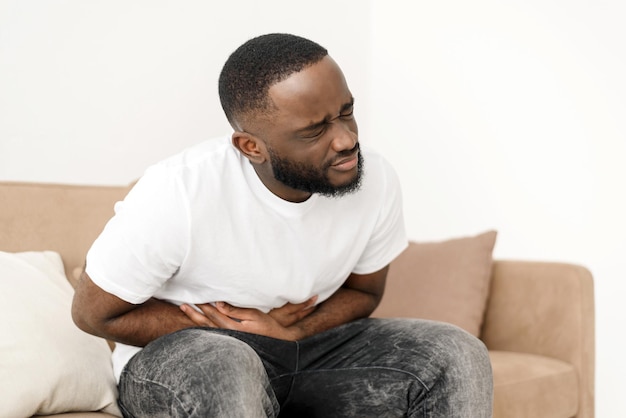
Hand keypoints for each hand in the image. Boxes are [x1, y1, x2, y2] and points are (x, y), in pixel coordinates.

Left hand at [179, 297, 316, 339]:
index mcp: (232, 328)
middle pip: (207, 323)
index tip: (194, 298)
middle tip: (183, 305)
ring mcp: (228, 338)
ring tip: (185, 310)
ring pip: (208, 328)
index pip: (214, 315)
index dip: (204, 306)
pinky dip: (204, 326)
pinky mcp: (230, 339)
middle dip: (194, 313)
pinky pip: (213, 332)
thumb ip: (235, 310)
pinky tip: (198, 322)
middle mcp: (227, 335)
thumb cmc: (266, 325)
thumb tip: (219, 304)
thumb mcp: (253, 315)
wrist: (276, 340)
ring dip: (196, 319)